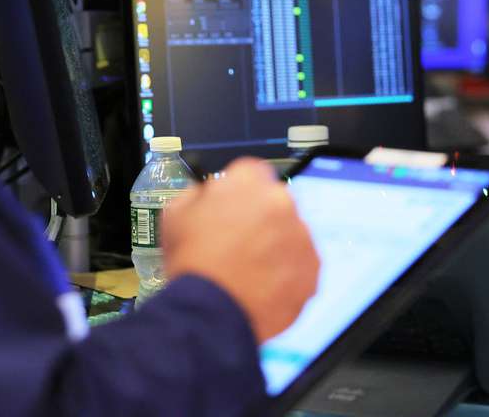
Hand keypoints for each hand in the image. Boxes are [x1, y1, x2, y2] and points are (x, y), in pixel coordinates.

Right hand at [161, 158, 319, 342]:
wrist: (211, 314)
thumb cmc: (193, 266)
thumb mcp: (176, 215)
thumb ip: (197, 195)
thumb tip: (207, 195)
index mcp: (249, 183)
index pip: (251, 173)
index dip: (239, 193)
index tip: (233, 208)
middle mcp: (282, 203)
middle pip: (274, 204)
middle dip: (260, 220)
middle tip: (239, 245)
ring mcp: (301, 236)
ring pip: (290, 235)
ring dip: (275, 247)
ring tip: (248, 272)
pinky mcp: (312, 269)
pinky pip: (301, 265)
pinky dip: (287, 274)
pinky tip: (262, 287)